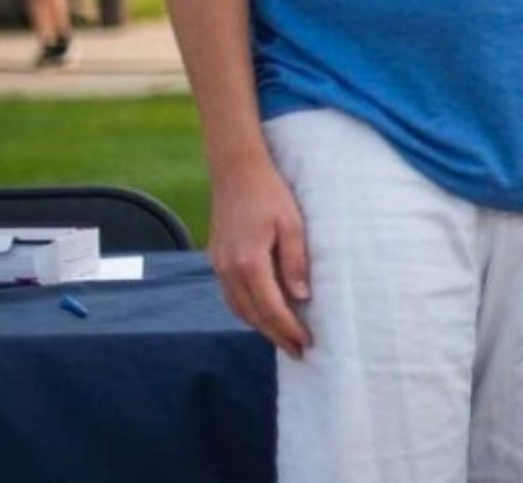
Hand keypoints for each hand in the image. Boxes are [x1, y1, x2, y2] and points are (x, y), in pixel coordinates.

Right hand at [207, 157, 312, 357]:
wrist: (236, 171)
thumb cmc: (270, 194)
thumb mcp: (292, 224)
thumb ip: (295, 262)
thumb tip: (302, 297)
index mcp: (249, 263)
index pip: (271, 308)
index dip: (289, 329)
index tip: (306, 343)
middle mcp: (229, 271)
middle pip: (253, 315)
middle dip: (276, 335)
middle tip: (298, 351)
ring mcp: (219, 267)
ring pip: (238, 309)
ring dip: (260, 327)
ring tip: (282, 338)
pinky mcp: (216, 261)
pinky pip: (230, 297)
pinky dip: (246, 311)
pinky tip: (261, 314)